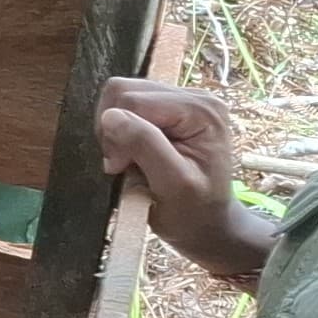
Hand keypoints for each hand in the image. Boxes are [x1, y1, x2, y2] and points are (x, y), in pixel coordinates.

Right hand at [98, 76, 267, 279]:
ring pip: (121, 96)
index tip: (120, 167)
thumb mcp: (172, 183)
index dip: (117, 133)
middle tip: (123, 163)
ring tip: (129, 160)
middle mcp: (195, 96)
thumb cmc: (194, 213)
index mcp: (202, 110)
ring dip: (116, 130)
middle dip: (114, 129)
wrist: (208, 226)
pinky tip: (133, 153)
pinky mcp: (169, 110)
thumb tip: (110, 117)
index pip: (133, 100)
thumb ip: (145, 145)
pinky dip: (121, 131)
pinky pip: (127, 106)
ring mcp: (182, 101)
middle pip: (124, 90)